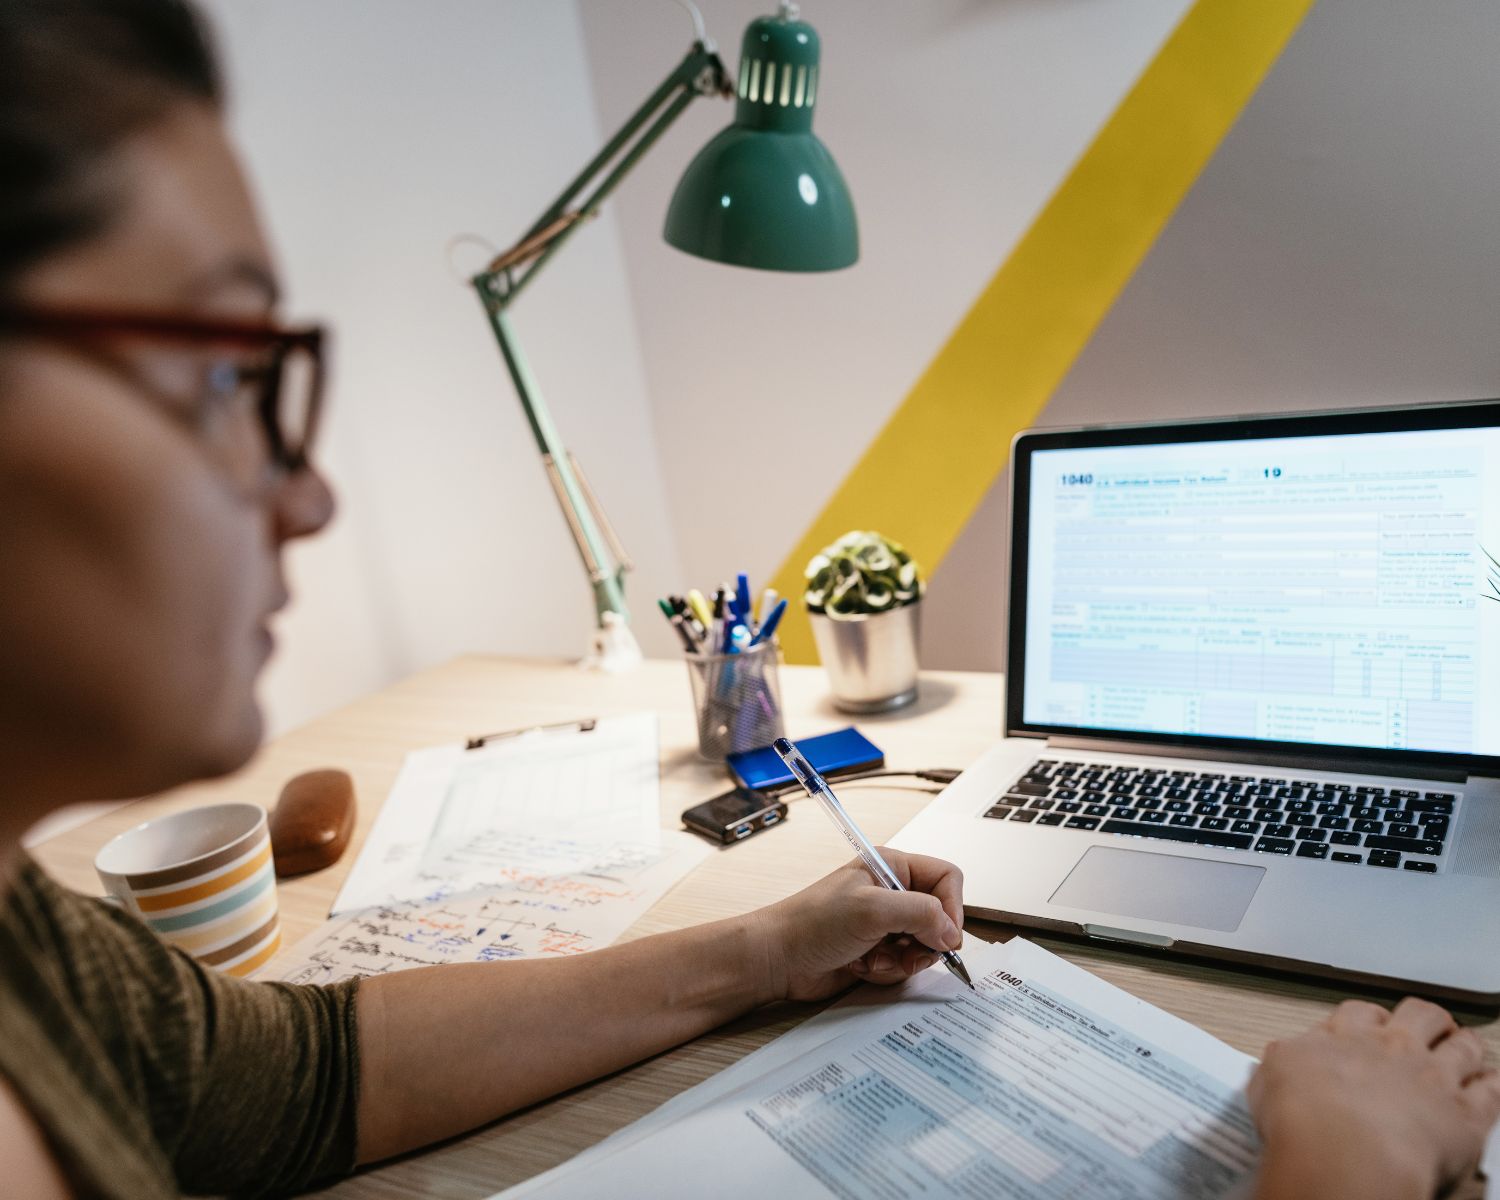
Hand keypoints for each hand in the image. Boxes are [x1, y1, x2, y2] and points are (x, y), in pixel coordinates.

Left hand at [751, 850, 964, 1002]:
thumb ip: (920, 914)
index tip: (945, 936)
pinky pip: (905, 965)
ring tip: (873, 957)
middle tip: (903, 950)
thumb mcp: (871, 909)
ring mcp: (886, 924)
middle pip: (940, 917)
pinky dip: (888, 971)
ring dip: (902, 960)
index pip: (946, 878)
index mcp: (892, 867)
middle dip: (924, 941)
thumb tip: (952, 932)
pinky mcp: (879, 950)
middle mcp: (892, 893)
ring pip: (924, 946)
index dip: (952, 907)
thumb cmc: (812, 923)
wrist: (779, 959)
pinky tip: (861, 966)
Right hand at [1249, 997, 1499, 1199]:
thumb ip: (1284, 1060)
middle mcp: (1394, 1048)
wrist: (1343, 1153)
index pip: (1360, 1012)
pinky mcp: (1467, 1115)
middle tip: (1423, 1031)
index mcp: (1347, 1036)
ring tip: (1463, 1049)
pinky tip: (1487, 1084)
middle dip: (1424, 1019)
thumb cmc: (1303, 1119)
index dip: (1369, 1019)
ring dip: (1464, 1045)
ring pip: (1464, 1045)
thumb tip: (1285, 1059)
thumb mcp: (1269, 1078)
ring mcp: (1434, 1078)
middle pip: (1421, 1013)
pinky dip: (1491, 1083)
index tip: (1369, 1028)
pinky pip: (1492, 1089)